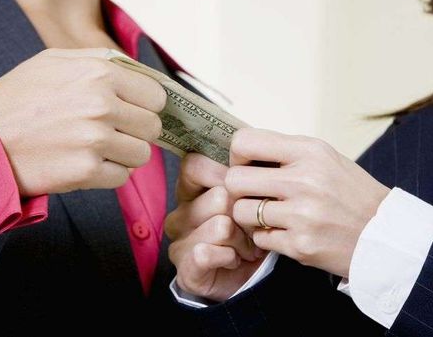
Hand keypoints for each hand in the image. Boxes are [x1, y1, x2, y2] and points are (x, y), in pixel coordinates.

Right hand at [0, 48, 165, 195]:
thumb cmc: (17, 98)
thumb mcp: (55, 61)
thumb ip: (101, 61)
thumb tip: (140, 72)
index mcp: (100, 73)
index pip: (156, 95)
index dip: (145, 105)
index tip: (132, 111)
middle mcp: (102, 105)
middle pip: (152, 127)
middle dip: (136, 131)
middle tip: (110, 131)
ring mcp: (95, 140)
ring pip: (141, 154)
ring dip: (123, 155)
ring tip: (94, 148)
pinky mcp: (86, 172)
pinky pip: (121, 177)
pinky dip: (107, 175)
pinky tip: (84, 163)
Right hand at [166, 154, 264, 301]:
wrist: (250, 276)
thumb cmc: (250, 230)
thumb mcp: (250, 195)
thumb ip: (246, 173)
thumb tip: (253, 155)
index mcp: (190, 190)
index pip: (194, 165)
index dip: (225, 172)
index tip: (247, 186)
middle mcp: (180, 213)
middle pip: (218, 196)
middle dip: (245, 214)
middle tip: (252, 227)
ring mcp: (179, 241)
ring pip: (220, 225)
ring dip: (243, 239)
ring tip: (247, 247)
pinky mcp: (185, 267)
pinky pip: (206, 252)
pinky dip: (229, 257)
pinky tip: (234, 260)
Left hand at [226, 128, 390, 277]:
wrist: (386, 235)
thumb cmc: (352, 194)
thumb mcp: (326, 158)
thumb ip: (287, 153)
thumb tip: (242, 150)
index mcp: (310, 151)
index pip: (245, 142)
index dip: (237, 156)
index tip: (246, 165)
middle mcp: (305, 180)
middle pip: (234, 180)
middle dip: (238, 190)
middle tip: (253, 195)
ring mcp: (302, 215)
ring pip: (241, 212)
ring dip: (250, 216)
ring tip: (270, 216)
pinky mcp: (300, 245)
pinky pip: (259, 238)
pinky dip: (267, 237)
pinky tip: (285, 232)